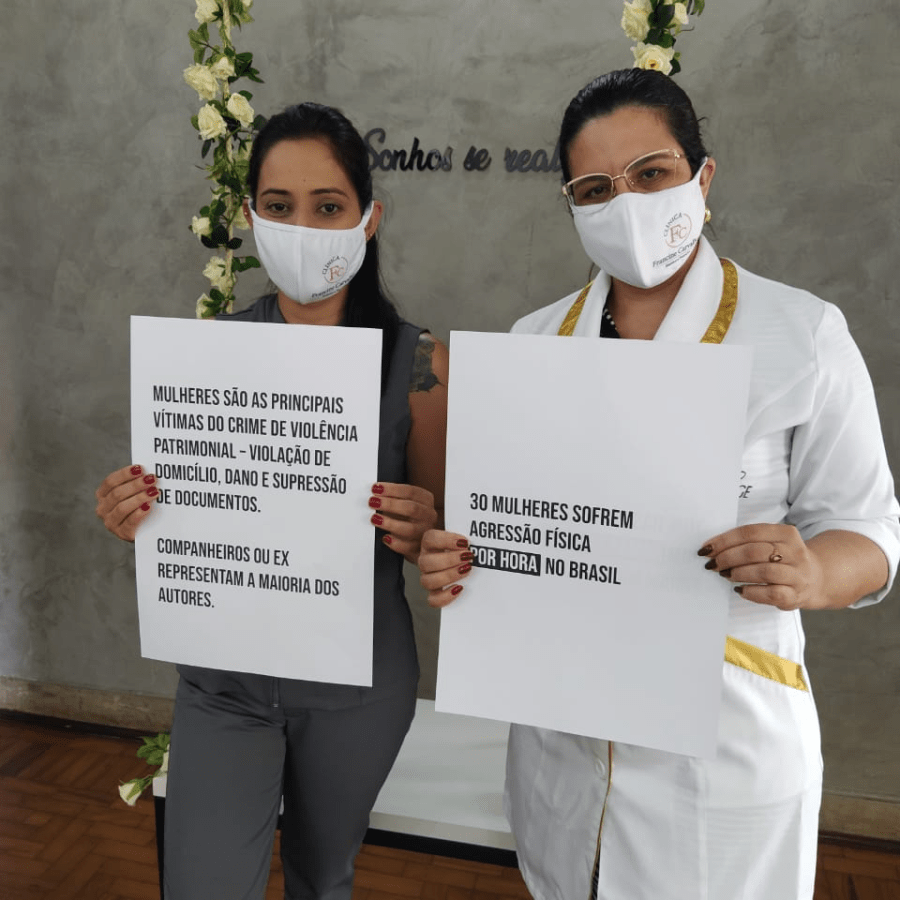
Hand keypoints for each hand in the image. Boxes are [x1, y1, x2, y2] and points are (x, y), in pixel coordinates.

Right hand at [95, 465, 159, 541]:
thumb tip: (147, 472)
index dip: (125, 474)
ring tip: (154, 492)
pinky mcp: (122, 533)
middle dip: (136, 485)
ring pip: (122, 507)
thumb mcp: (134, 492)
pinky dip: (139, 513)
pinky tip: (148, 506)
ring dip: (139, 498)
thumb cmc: (139, 505)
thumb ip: (136, 482)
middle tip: (152, 479)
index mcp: (102, 495)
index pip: (110, 482)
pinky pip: (129, 522)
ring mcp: (110, 522)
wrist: (144, 528)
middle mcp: (103, 509)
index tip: (141, 469)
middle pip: (117, 494)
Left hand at [369, 482, 437, 563]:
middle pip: (412, 508)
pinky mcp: (419, 548)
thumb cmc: (408, 517)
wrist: (420, 540)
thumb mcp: (404, 503)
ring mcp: (425, 533)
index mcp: (426, 500)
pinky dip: (396, 543)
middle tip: (373, 502)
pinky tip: (385, 538)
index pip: (411, 492)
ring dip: (390, 523)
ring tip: (375, 519)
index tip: (376, 488)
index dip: (392, 489)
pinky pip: (408, 547)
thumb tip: (374, 492)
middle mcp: (428, 515)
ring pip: (410, 529)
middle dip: (390, 504)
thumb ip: (393, 497)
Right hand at [418, 529, 473, 607]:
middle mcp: (425, 560)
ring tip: (466, 570)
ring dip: (448, 576)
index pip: (430, 539)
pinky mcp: (435, 592)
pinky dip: (445, 596)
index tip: (464, 542)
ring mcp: (428, 577)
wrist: (464, 558)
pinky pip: (433, 600)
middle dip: (449, 560)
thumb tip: (475, 531)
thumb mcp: (461, 534)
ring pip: (427, 581)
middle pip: (426, 562)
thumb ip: (463, 528)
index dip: (446, 540)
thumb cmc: (462, 545)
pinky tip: (459, 588)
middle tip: (468, 557)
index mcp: (429, 543)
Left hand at [698, 523, 823, 610]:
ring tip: (725, 575)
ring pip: (763, 572)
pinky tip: (740, 590)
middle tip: (713, 564)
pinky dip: (751, 592)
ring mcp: (797, 575)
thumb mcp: (772, 542)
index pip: (750, 532)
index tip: (707, 548)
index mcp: (786, 533)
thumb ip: (747, 541)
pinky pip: (771, 594)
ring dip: (738, 573)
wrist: (816, 578)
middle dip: (728, 557)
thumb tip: (712, 548)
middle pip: (755, 552)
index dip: (725, 540)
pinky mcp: (796, 595)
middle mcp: (795, 552)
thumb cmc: (783, 558)